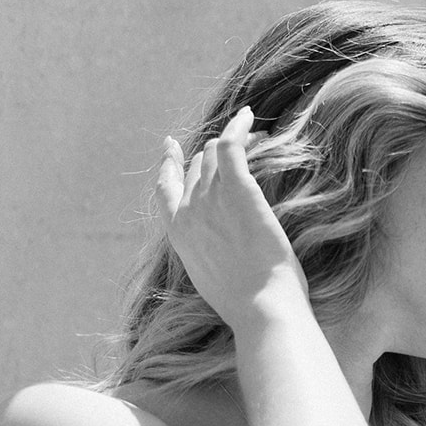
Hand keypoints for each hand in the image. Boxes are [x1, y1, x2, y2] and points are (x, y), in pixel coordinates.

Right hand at [156, 107, 308, 327]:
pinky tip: (248, 116)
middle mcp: (189, 212)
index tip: (171, 147)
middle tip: (241, 147)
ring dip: (232, 141)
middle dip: (213, 154)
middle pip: (194, 167)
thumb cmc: (247, 304)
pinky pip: (231, 146)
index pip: (165, 189)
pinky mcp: (239, 191)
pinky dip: (238, 126)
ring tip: (255, 136)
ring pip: (213, 154)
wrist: (261, 309)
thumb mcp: (213, 280)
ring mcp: (211, 200)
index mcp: (178, 236)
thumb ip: (206, 255)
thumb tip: (217, 251)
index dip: (168, 165)